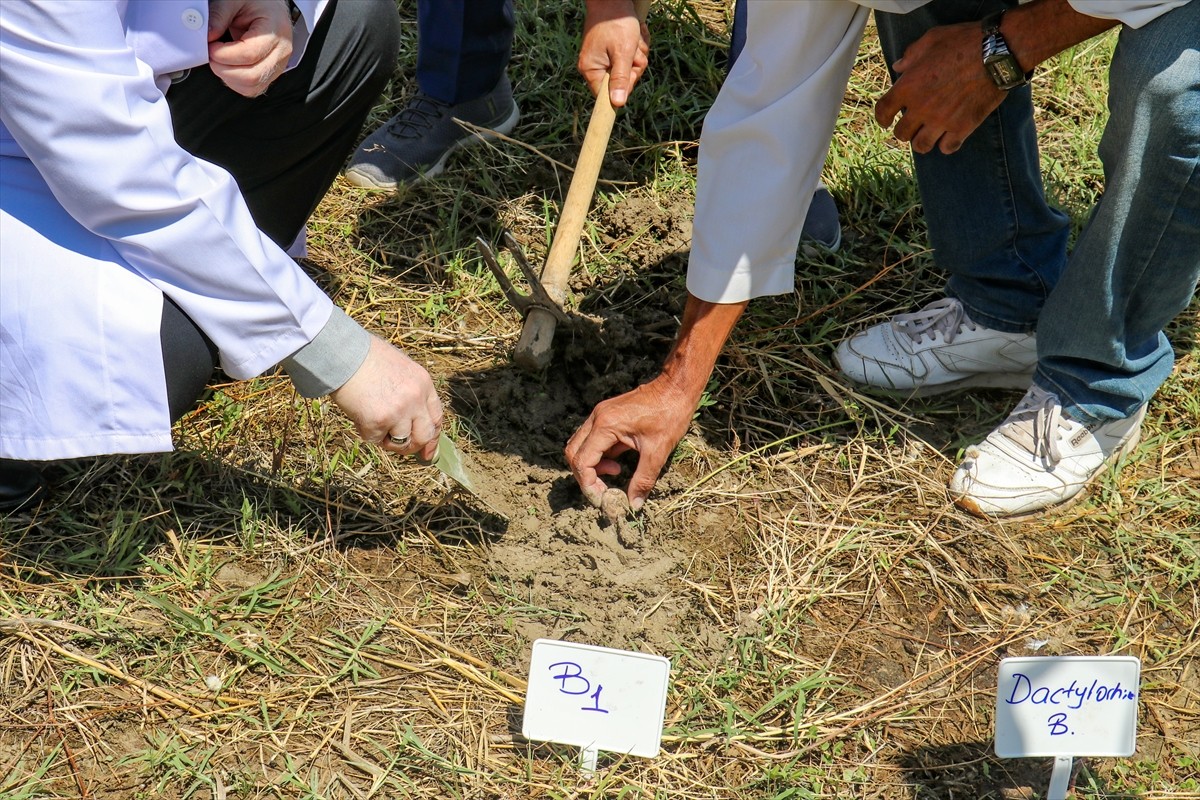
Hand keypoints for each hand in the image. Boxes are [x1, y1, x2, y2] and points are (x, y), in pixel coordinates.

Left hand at [207, 0, 294, 97]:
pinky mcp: (271, 72)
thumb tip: (207, 36)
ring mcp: (278, 65)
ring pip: (253, 87)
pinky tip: (228, 69)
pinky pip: (254, 88)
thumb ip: (219, 16)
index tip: (210, 46)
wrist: (269, 5)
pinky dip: (236, 83)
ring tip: (219, 62)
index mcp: (276, 31)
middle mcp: (281, 51)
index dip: (224, 54)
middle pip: (253, 76)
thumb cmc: (257, 1)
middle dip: (224, 70)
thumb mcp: (234, 0)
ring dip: (229, 78)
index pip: (249, 54)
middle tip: (212, 56)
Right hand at [331, 337, 443, 461]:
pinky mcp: (378, 422)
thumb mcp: (400, 367)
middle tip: (401, 448)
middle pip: (425, 435)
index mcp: (423, 383)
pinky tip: (358, 414)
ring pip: (401, 442)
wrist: (343, 354)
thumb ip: (409, 391)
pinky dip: (366, 432)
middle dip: (414, 446)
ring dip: (386, 439)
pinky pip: (376, 439)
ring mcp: (398, 412)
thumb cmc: (365, 357)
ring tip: (371, 422)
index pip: (436, 418)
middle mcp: (415, 399)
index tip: (427, 450)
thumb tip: (411, 419)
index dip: (432, 437)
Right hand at [565, 377, 694, 511]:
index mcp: (606, 425)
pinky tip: (618, 462)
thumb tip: (633, 505)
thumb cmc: (669, 415)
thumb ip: (642, 480)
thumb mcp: (657, 452)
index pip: (582, 461)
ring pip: (580, 446)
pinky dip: (599, 455)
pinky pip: (592, 439)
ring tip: (616, 472)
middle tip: (604, 490)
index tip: (603, 498)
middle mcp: (597, 418)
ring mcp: (600, 414)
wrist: (676, 387)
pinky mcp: (607, 415)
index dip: (588, 484)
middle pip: (574, 453)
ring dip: (592, 465)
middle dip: (585, 476)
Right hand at [578, 0, 649, 107]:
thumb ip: (621, 79)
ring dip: (638, 54)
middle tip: (634, 49)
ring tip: (634, 38)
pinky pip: (631, 58)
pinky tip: (636, 34)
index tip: (630, 73)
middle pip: (622, 82)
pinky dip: (637, 47)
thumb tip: (617, 104)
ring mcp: (605, 59)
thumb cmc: (616, 23)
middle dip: (634, 65)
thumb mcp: (623, 52)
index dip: (623, 88)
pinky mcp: (614, 52)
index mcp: (591, 70)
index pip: (607, 96)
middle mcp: (596, 67)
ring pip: (630, 69)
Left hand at [874, 21, 1004, 154]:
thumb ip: (911, 55)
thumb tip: (898, 67)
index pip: (883, 111)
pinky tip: (949, 137)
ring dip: (922, 141)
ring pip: (921, 146)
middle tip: (913, 125)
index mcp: (908, 86)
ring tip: (928, 134)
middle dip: (905, 130)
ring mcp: (941, 120)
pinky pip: (947, 148)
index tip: (886, 121)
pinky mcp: (962, 127)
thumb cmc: (963, 41)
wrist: (997, 52)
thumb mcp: (931, 39)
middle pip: (901, 133)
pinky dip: (946, 145)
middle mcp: (921, 107)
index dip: (882, 118)